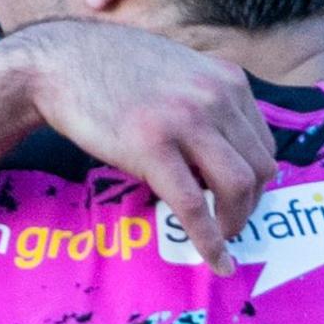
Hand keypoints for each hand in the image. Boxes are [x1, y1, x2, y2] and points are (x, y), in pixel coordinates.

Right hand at [11, 19, 274, 272]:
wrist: (59, 62)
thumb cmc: (115, 69)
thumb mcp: (181, 71)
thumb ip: (209, 102)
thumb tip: (226, 152)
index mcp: (229, 80)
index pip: (264, 143)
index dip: (256, 179)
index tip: (240, 198)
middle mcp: (216, 97)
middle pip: (260, 168)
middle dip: (250, 204)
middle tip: (231, 221)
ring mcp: (186, 121)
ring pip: (238, 187)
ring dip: (235, 221)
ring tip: (222, 236)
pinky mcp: (152, 147)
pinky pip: (193, 206)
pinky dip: (210, 241)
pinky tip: (216, 261)